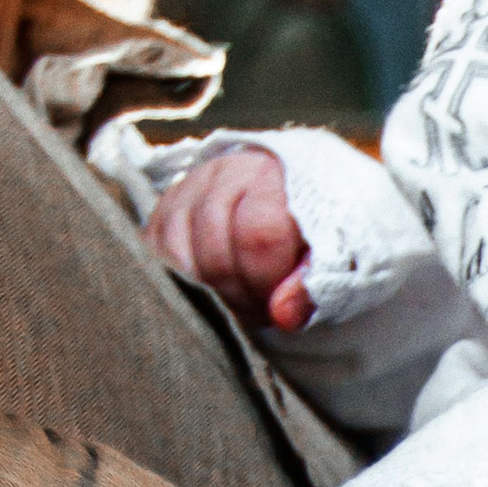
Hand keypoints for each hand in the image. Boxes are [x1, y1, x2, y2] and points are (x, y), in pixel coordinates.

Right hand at [146, 147, 312, 332]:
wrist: (292, 201)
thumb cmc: (316, 234)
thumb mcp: (334, 258)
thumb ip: (312, 285)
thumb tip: (283, 315)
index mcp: (275, 177)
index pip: (258, 236)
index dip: (265, 282)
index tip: (278, 302)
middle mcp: (226, 171)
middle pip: (214, 251)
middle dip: (237, 294)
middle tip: (258, 307)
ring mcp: (188, 186)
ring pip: (178, 252)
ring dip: (207, 290)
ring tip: (235, 298)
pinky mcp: (163, 205)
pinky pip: (153, 250)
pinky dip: (178, 279)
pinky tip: (206, 287)